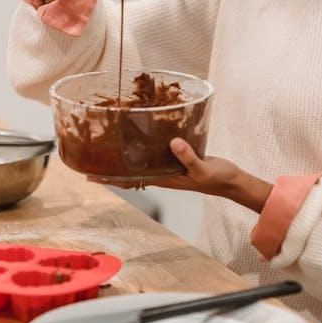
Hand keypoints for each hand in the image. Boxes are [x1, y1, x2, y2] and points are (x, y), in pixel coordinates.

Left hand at [87, 138, 273, 212]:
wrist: (231, 180)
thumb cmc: (217, 178)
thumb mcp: (203, 169)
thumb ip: (188, 157)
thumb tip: (173, 143)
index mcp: (164, 179)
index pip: (130, 181)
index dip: (110, 180)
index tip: (90, 176)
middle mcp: (162, 174)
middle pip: (130, 174)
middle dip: (110, 169)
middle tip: (90, 159)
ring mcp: (169, 168)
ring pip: (141, 164)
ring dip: (125, 159)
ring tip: (108, 148)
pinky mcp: (177, 158)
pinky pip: (154, 155)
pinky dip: (143, 150)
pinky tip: (139, 141)